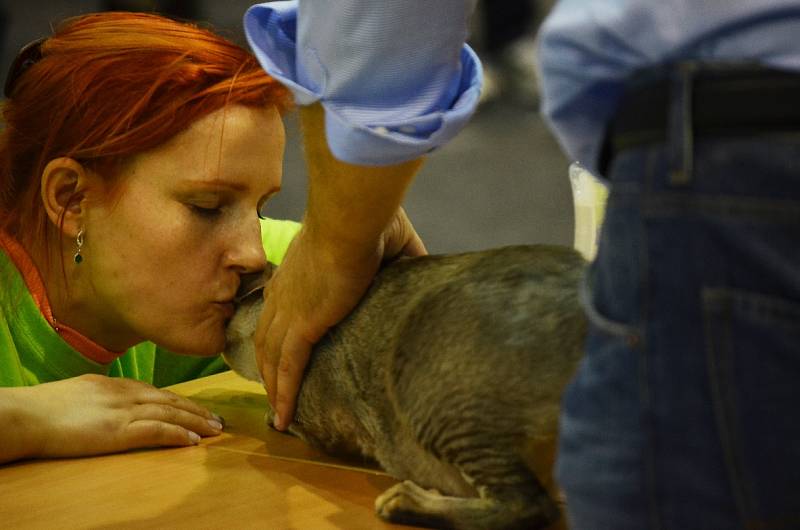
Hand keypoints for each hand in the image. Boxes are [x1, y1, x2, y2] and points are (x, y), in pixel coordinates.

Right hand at [3, 374, 223, 461]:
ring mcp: (123, 412)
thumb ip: (102, 395)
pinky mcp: (118, 431)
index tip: (197, 407)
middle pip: (171, 400)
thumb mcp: (81, 391)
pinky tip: (193, 440)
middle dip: (196, 410)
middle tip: (218, 419)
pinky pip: (156, 431)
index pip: (157, 392)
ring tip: (215, 429)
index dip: (180, 400)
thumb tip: (110, 402)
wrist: (28, 415)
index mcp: (115, 385)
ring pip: (170, 413)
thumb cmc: (45, 407)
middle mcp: (125, 394)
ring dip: (196, 422)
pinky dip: (178, 434)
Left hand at [255, 207, 425, 429]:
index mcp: (299, 270)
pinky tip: (282, 417)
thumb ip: (404, 259)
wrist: (354, 217)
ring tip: (277, 412)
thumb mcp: (391, 241)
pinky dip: (283, 394)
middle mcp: (285, 292)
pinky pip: (287, 368)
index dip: (279, 328)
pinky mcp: (302, 325)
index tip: (283, 345)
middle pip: (267, 335)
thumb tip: (425, 269)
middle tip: (273, 387)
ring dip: (272, 386)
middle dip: (267, 364)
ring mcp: (289, 310)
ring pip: (271, 357)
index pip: (281, 306)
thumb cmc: (371, 221)